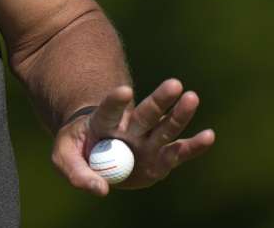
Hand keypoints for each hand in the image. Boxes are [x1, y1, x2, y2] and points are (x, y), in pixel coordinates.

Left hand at [50, 79, 215, 195]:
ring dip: (179, 115)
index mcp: (102, 122)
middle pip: (145, 113)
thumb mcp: (64, 158)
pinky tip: (209, 136)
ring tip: (192, 97)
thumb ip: (77, 173)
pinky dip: (193, 146)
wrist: (94, 153)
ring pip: (164, 127)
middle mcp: (129, 128)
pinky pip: (178, 152)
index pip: (108, 110)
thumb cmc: (78, 150)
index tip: (125, 91)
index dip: (115, 102)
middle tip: (174, 84)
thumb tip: (101, 189)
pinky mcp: (159, 159)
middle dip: (159, 100)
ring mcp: (146, 142)